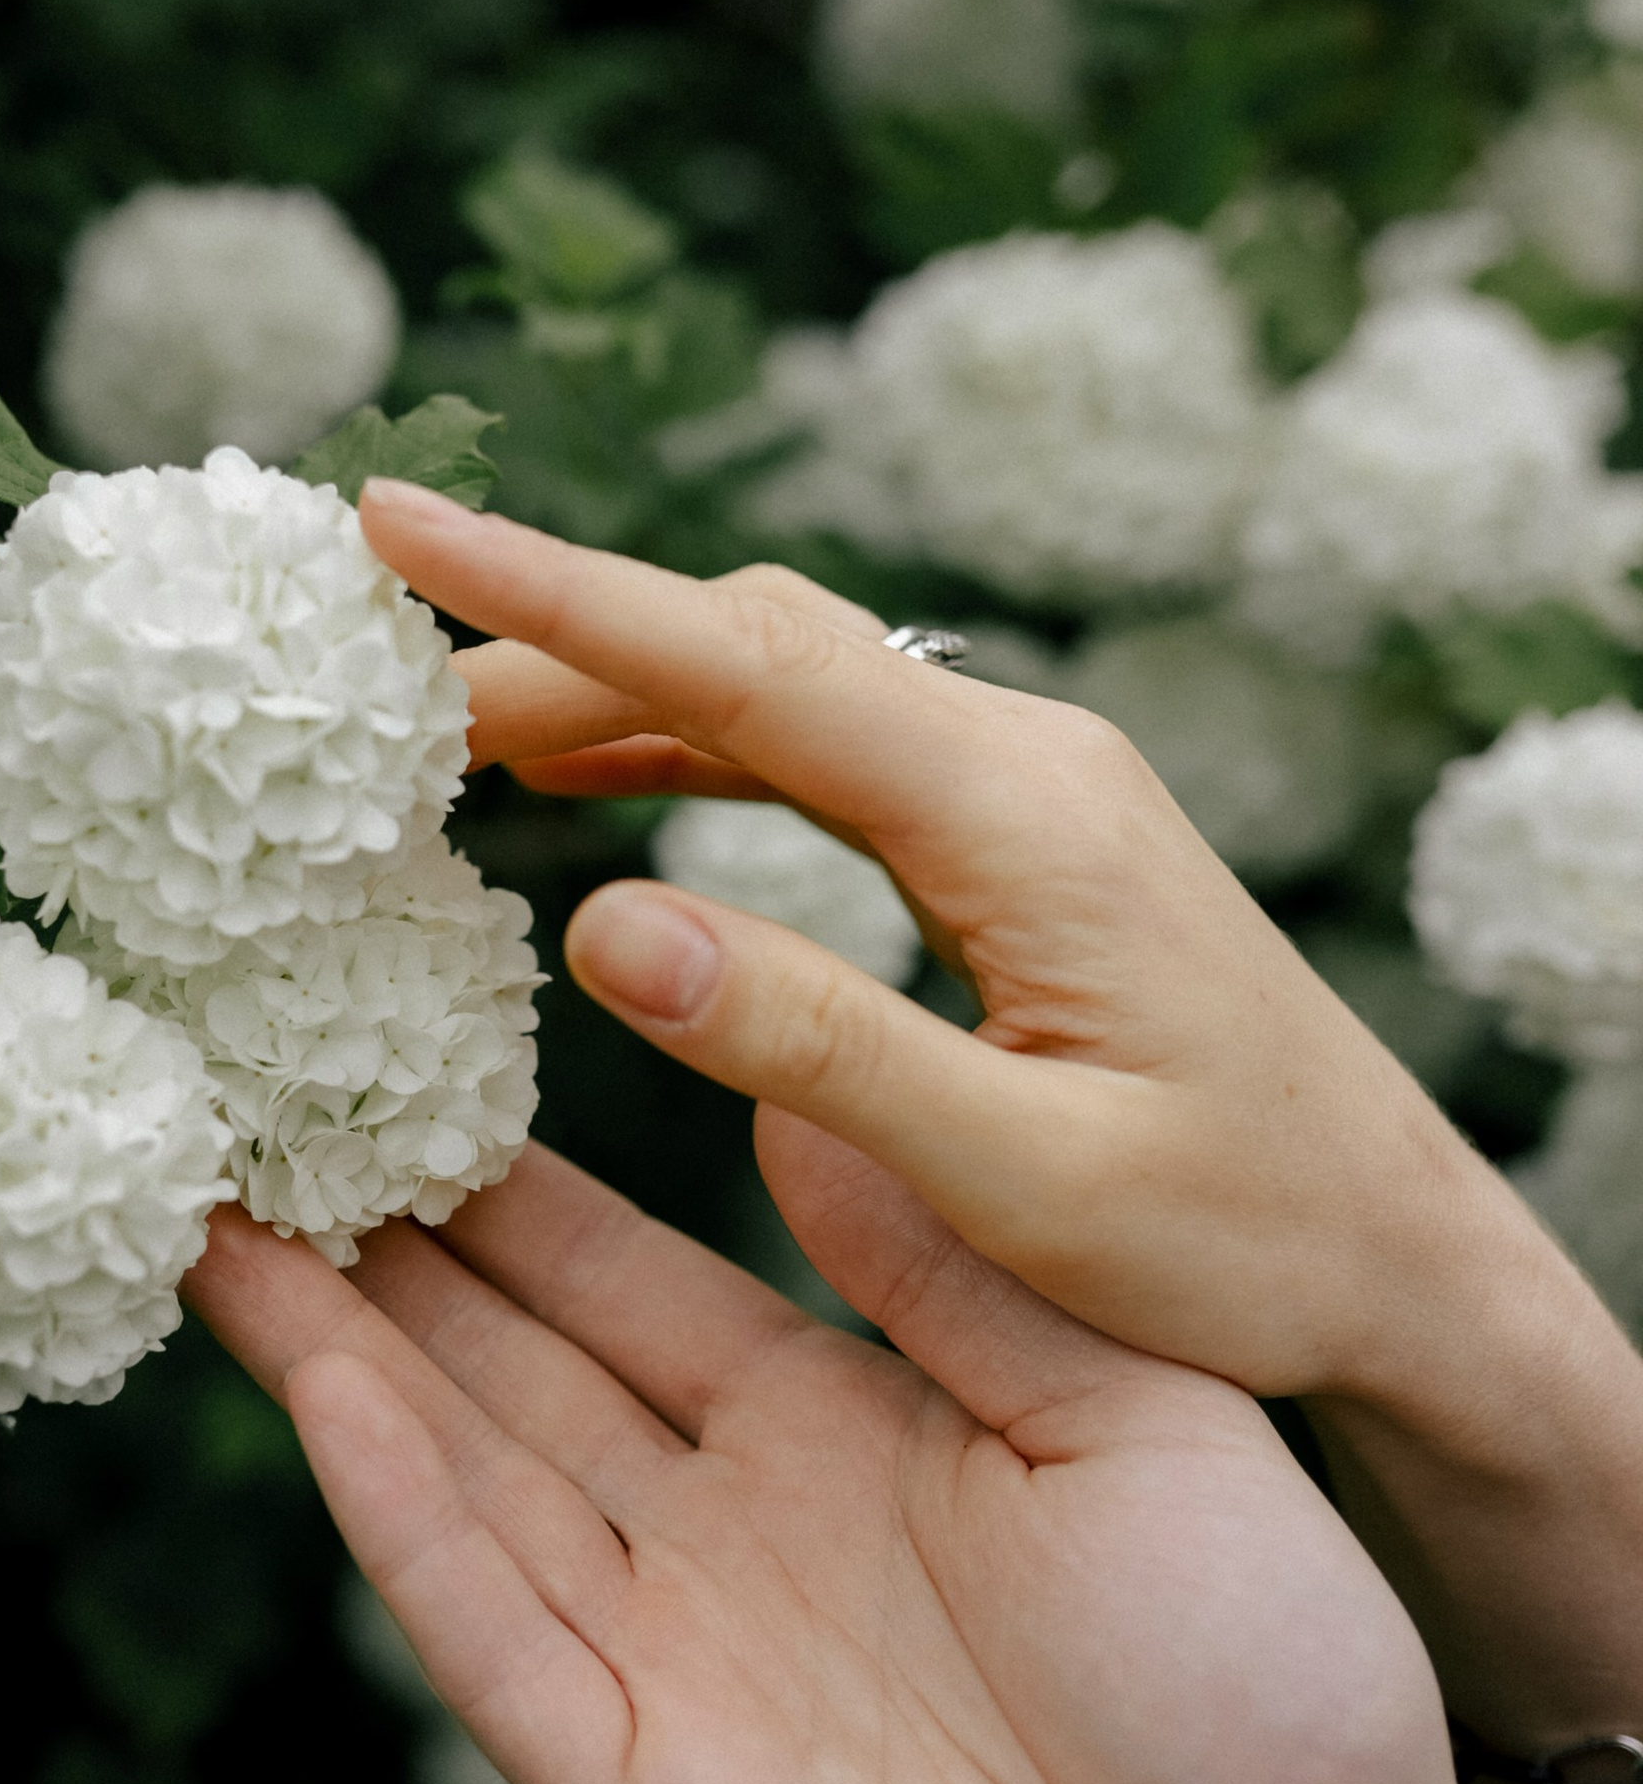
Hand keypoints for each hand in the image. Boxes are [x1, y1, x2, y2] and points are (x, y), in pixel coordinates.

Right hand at [188, 1141, 1480, 1783]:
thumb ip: (954, 1277)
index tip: (384, 1049)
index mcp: (842, 1428)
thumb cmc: (1274, 1694)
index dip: (495, 1176)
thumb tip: (797, 1106)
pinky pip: (498, 1641)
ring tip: (211, 1217)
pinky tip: (325, 1398)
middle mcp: (725, 1535)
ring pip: (457, 1481)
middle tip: (228, 1106)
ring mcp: (670, 1672)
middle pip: (493, 1364)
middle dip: (361, 1244)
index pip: (615, 1277)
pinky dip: (405, 1523)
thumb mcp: (1144, 1421)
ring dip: (331, 1357)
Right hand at [355, 478, 1642, 1771]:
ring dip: (619, 686)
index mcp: (1018, 817)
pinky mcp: (1024, 834)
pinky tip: (606, 790)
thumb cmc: (1243, 1247)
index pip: (739, 660)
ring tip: (450, 738)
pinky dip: (698, 741)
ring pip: (784, 678)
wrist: (1411, 1258)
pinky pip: (828, 744)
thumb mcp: (1023, 1177)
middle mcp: (1024, 759)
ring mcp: (1029, 786)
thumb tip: (595, 917)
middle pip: (746, 641)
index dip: (551, 593)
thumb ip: (811, 1045)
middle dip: (554, 636)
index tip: (393, 526)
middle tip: (372, 685)